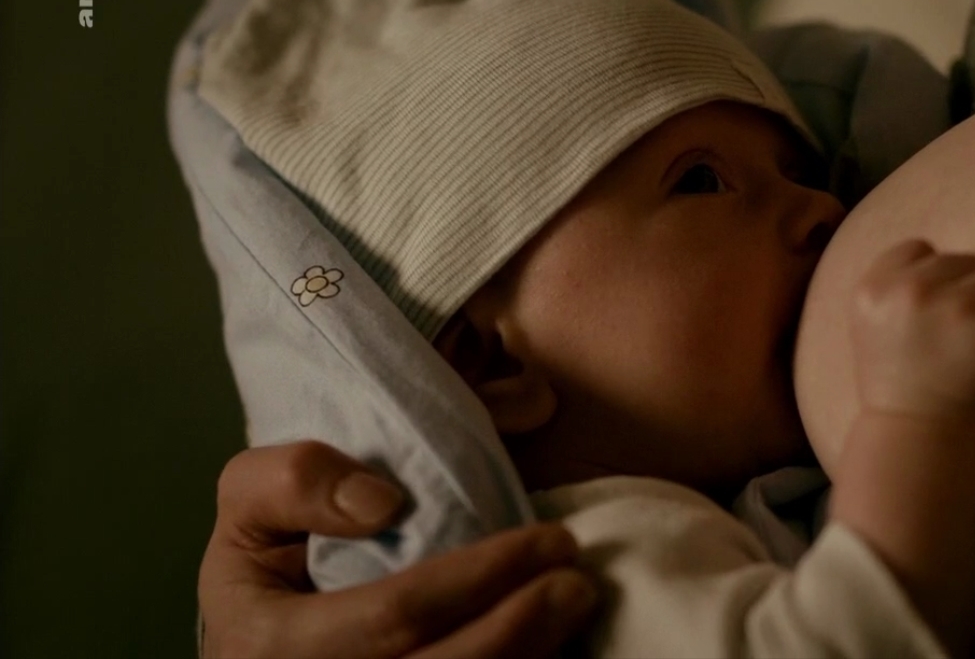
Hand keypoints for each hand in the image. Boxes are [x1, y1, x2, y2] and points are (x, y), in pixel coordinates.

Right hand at [198, 441, 597, 658]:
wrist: (255, 634)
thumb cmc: (267, 557)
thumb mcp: (249, 503)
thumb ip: (295, 480)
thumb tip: (383, 505)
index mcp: (271, 643)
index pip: (395, 613)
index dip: (481, 576)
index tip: (550, 540)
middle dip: (523, 628)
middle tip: (580, 583)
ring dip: (528, 657)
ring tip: (575, 607)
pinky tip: (547, 644)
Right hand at [849, 239, 974, 427]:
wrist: (922, 442)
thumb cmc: (903, 386)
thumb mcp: (875, 326)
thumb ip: (898, 286)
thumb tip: (953, 260)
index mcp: (874, 288)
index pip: (919, 248)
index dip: (936, 279)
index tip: (935, 315)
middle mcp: (911, 292)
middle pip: (970, 262)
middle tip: (966, 340)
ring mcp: (955, 310)